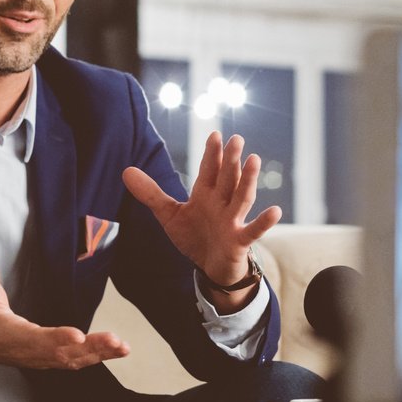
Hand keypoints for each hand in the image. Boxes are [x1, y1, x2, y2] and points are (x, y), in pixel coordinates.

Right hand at [0, 261, 128, 374]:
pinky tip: (116, 351)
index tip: (78, 335)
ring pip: (73, 359)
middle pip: (62, 352)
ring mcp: (39, 359)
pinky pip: (75, 361)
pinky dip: (96, 357)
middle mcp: (28, 351)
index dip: (57, 338)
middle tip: (115, 340)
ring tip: (122, 346)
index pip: (36, 339)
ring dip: (99, 354)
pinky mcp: (48, 360)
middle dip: (91, 347)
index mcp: (10, 335)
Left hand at [122, 131, 279, 286]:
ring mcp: (233, 220)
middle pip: (226, 178)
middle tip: (236, 138)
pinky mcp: (239, 240)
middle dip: (230, 160)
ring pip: (242, 197)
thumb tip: (125, 171)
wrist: (210, 267)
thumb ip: (150, 193)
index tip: (215, 134)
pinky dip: (264, 222)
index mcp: (205, 194)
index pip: (209, 170)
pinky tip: (275, 211)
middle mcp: (221, 203)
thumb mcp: (169, 215)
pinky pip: (253, 230)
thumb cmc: (195, 236)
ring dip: (248, 180)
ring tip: (254, 160)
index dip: (212, 154)